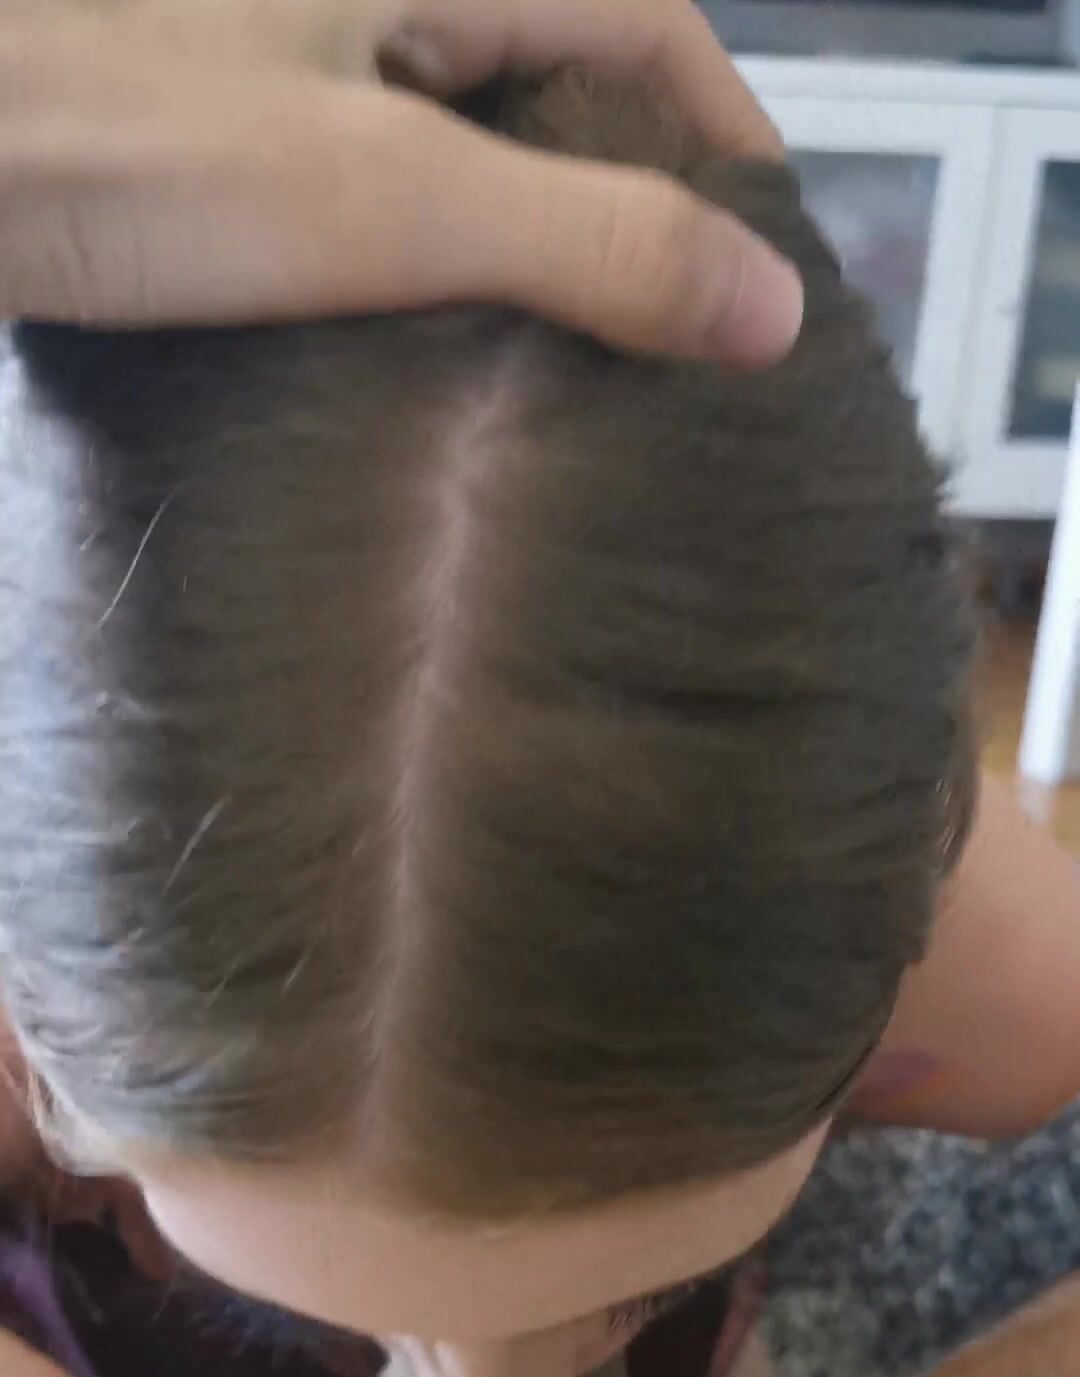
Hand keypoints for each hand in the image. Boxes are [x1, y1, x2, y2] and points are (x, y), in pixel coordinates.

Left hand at [0, 0, 801, 362]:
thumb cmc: (121, 141)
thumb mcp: (382, 199)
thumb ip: (584, 242)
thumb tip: (771, 308)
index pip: (649, 22)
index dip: (732, 137)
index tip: (774, 264)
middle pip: (562, 82)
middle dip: (639, 201)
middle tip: (685, 343)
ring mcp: (292, 64)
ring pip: (465, 143)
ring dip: (531, 249)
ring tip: (580, 376)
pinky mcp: (226, 139)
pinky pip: (371, 195)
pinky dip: (425, 270)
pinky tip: (432, 356)